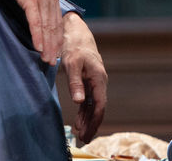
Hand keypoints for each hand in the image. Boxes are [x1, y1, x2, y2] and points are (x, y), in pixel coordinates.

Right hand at [0, 0, 62, 64]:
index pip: (57, 22)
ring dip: (47, 45)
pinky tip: (38, 46)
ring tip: (46, 59)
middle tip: (52, 63)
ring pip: (47, 26)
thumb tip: (39, 19)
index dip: (57, 39)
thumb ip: (38, 2)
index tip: (56, 53)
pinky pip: (36, 21)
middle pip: (54, 27)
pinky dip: (38, 35)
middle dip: (53, 46)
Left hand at [61, 12, 106, 142]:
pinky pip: (88, 99)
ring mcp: (94, 81)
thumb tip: (79, 101)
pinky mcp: (88, 80)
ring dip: (87, 120)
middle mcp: (99, 81)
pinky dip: (84, 111)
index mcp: (98, 78)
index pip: (100, 104)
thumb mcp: (72, 63)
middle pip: (98, 108)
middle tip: (83, 139)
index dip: (94, 120)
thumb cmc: (74, 45)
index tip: (87, 133)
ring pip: (93, 105)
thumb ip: (75, 82)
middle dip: (92, 124)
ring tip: (80, 134)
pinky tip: (79, 120)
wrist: (75, 31)